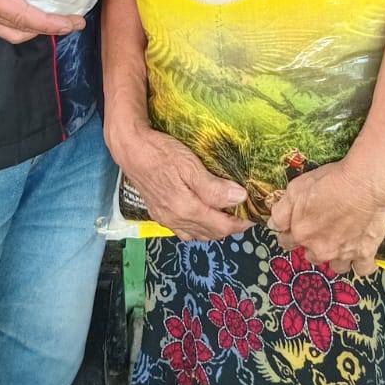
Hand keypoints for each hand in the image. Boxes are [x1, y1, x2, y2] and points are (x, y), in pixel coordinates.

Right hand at [0, 0, 86, 45]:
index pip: (23, 16)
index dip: (50, 22)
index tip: (73, 22)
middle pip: (19, 31)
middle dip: (48, 29)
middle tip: (71, 21)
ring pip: (8, 31)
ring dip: (33, 28)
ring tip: (54, 16)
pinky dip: (19, 21)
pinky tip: (28, 5)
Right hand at [108, 122, 246, 240]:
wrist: (131, 149)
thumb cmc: (160, 152)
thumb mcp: (189, 165)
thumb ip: (213, 187)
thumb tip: (240, 199)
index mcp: (186, 209)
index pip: (221, 226)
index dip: (240, 224)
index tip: (253, 217)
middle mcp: (175, 219)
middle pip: (210, 234)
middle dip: (229, 228)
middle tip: (244, 215)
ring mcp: (165, 218)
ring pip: (196, 234)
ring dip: (214, 230)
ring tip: (227, 216)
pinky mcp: (158, 213)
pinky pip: (183, 230)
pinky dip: (197, 228)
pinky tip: (202, 216)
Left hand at [268, 156, 384, 276]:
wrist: (365, 182)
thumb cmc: (331, 180)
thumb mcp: (296, 188)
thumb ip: (281, 211)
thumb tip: (273, 225)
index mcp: (301, 233)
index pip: (286, 242)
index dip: (290, 233)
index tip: (296, 226)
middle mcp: (321, 248)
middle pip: (311, 256)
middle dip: (313, 245)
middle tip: (322, 230)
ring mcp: (344, 253)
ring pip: (336, 266)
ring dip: (336, 257)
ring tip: (341, 242)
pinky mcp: (365, 252)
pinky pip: (363, 269)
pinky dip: (361, 263)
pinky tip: (361, 253)